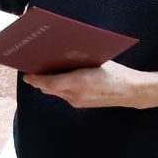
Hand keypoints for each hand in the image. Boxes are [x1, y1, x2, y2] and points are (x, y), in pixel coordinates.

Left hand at [22, 60, 147, 108]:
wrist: (130, 91)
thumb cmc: (115, 72)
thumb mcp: (97, 60)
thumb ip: (78, 59)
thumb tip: (61, 52)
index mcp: (79, 82)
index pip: (50, 83)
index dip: (36, 80)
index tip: (27, 75)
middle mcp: (76, 95)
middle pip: (50, 89)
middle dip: (40, 80)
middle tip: (34, 69)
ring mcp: (78, 102)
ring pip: (56, 93)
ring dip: (50, 84)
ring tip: (46, 72)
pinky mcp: (81, 104)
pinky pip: (64, 95)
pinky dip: (59, 87)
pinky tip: (61, 79)